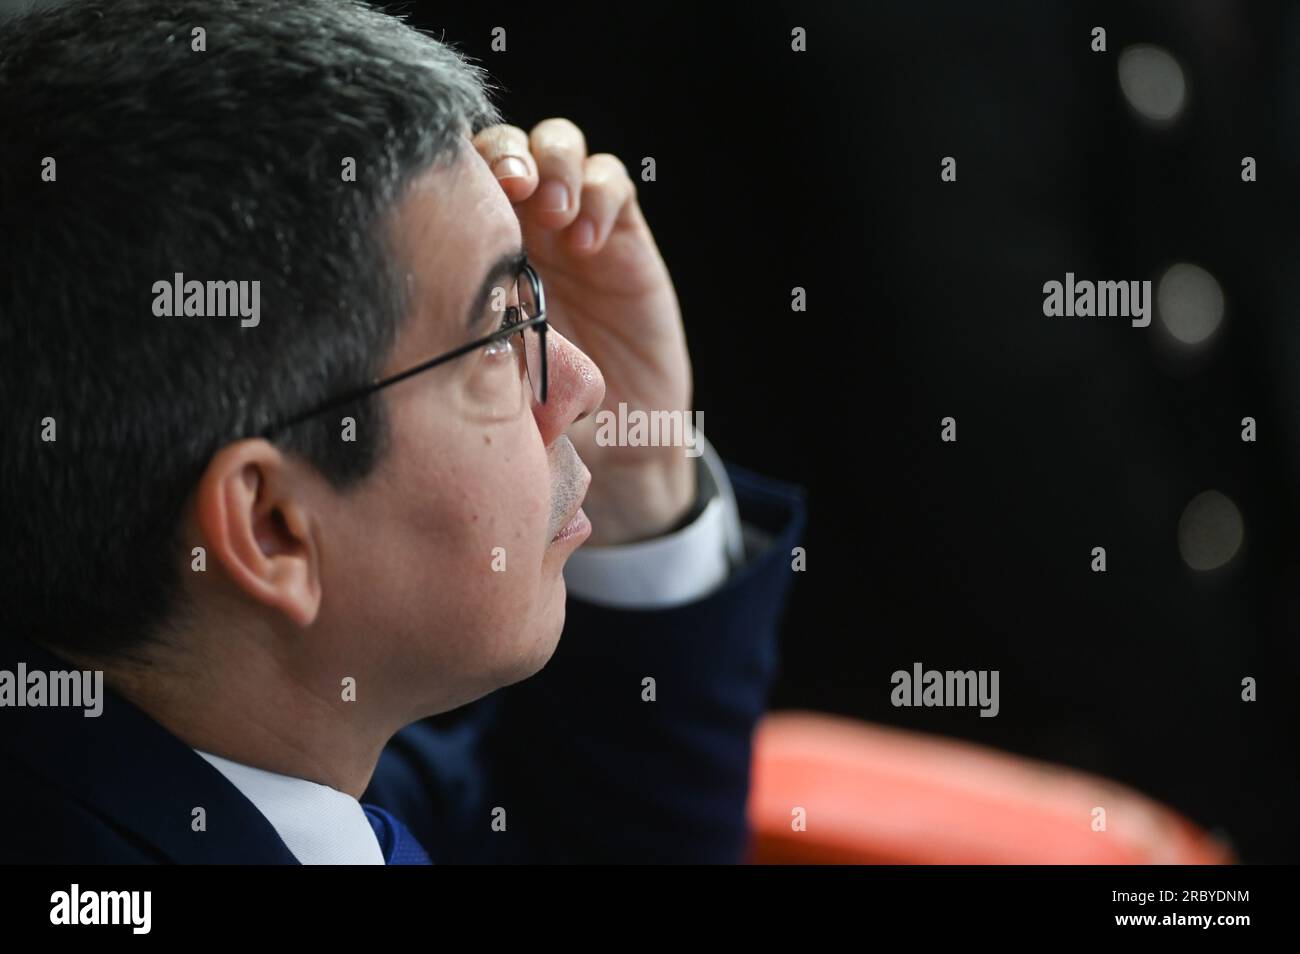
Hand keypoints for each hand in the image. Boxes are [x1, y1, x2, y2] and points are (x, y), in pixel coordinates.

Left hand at [472, 118, 696, 545]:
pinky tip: (587, 240)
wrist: (614, 443)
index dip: (454, 169)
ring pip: (559, 145)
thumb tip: (388, 310)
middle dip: (506, 155)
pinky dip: (599, 194)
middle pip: (505, 145)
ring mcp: (573, 223)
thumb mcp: (482, 369)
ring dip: (554, 164)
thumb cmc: (536, 412)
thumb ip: (456, 331)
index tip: (452, 197)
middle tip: (509, 188)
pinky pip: (612, 181)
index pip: (458, 178)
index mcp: (478, 249)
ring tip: (554, 213)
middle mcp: (524, 224)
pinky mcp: (622, 235)